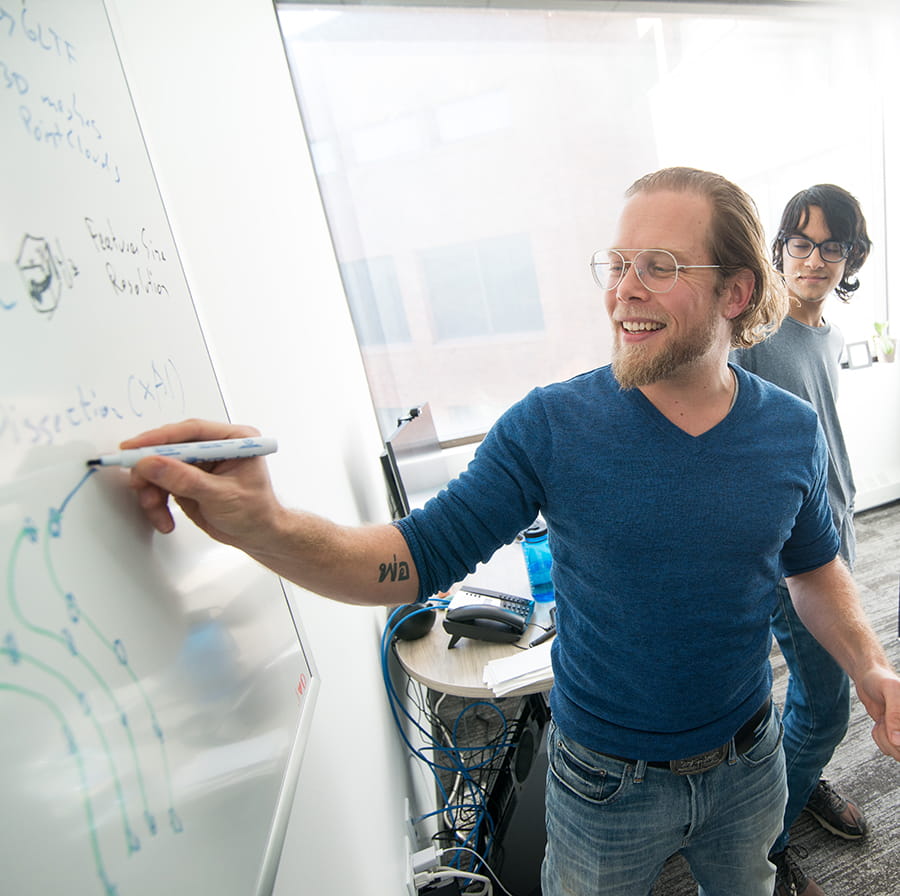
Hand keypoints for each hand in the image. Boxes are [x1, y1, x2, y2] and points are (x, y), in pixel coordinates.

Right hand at [121, 418, 282, 552]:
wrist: (257, 536)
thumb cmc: (255, 513)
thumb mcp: (221, 495)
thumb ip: (185, 480)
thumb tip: (152, 463)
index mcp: (234, 439)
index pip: (192, 431)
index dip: (161, 437)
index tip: (135, 446)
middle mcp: (215, 448)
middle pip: (170, 448)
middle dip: (151, 469)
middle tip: (138, 484)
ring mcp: (200, 464)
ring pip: (160, 468)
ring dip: (152, 491)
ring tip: (156, 511)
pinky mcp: (187, 480)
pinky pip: (160, 486)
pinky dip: (156, 502)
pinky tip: (164, 519)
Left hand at [855, 666, 899, 760]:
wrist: (869, 678)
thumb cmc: (881, 680)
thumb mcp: (890, 690)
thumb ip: (895, 713)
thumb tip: (897, 740)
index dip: (898, 737)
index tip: (887, 721)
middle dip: (890, 739)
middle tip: (884, 721)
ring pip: (897, 754)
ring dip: (884, 738)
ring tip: (883, 720)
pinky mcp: (896, 738)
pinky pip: (889, 750)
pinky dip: (880, 738)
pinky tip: (881, 723)